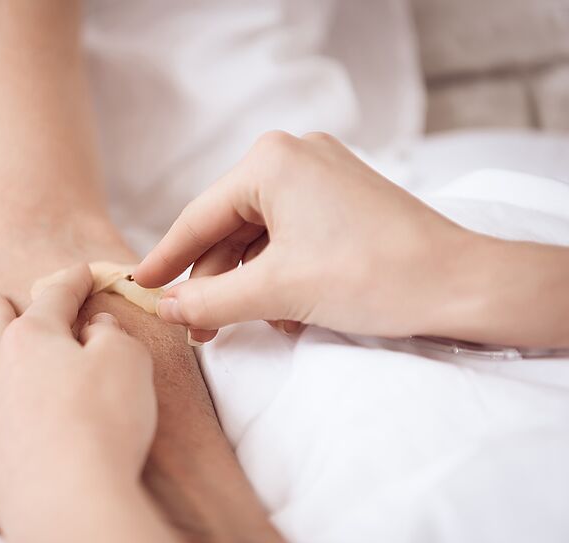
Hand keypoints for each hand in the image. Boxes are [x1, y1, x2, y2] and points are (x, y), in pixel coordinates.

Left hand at [0, 263, 156, 527]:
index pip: (54, 295)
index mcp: (31, 335)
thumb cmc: (101, 424)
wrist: (64, 503)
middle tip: (10, 298)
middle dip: (6, 305)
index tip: (83, 272)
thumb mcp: (126, 362)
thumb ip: (110, 333)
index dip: (73, 280)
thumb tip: (93, 326)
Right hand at [134, 131, 474, 341]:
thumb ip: (210, 299)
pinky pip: (289, 237)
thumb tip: (164, 306)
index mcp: (271, 162)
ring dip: (248, 285)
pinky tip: (285, 314)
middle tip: (197, 328)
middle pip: (228, 229)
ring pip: (259, 238)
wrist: (460, 285)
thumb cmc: (373, 276)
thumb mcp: (277, 291)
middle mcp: (294, 157)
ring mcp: (321, 175)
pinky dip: (279, 275)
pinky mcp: (341, 199)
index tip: (138, 285)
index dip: (165, 258)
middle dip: (213, 282)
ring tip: (244, 328)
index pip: (199, 218)